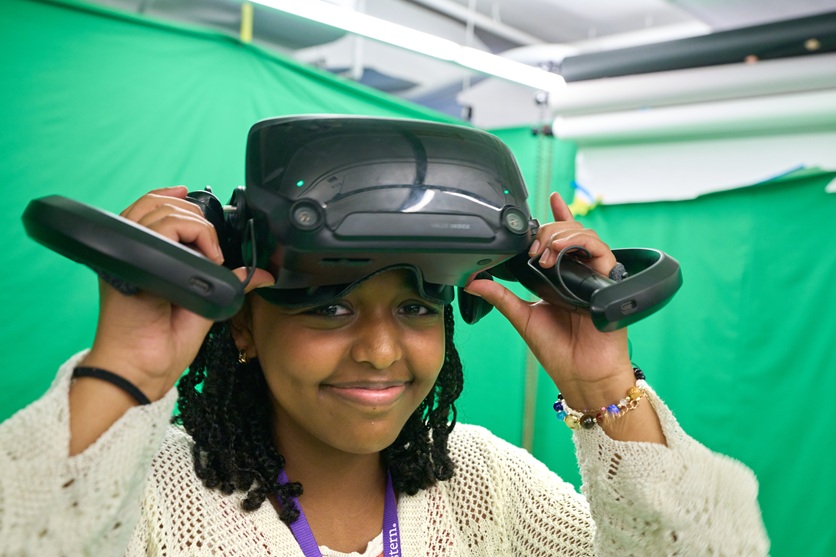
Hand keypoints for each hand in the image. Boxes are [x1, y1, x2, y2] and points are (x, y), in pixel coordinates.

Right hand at [79, 186, 273, 399]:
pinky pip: (159, 228)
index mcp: (144, 257)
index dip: (175, 199)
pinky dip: (189, 232)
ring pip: (160, 210)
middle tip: (213, 251)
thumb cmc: (165, 344)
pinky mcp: (128, 261)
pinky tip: (206, 258)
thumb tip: (262, 275)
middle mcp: (133, 252)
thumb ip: (229, 282)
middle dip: (196, 217)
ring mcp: (128, 254)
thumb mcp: (205, 304)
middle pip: (158, 204)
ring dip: (196, 225)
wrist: (144, 367)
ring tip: (211, 257)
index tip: (201, 209)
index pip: (153, 209)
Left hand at [464, 192, 633, 409]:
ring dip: (561, 236)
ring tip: (544, 252)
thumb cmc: (557, 350)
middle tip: (532, 249)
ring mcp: (594, 276)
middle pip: (569, 232)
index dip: (557, 217)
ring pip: (585, 236)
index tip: (546, 199)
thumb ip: (499, 296)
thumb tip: (472, 281)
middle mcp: (578, 273)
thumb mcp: (521, 317)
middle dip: (547, 231)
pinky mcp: (609, 282)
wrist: (581, 375)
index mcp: (559, 277)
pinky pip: (602, 252)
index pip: (559, 240)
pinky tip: (562, 252)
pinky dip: (581, 245)